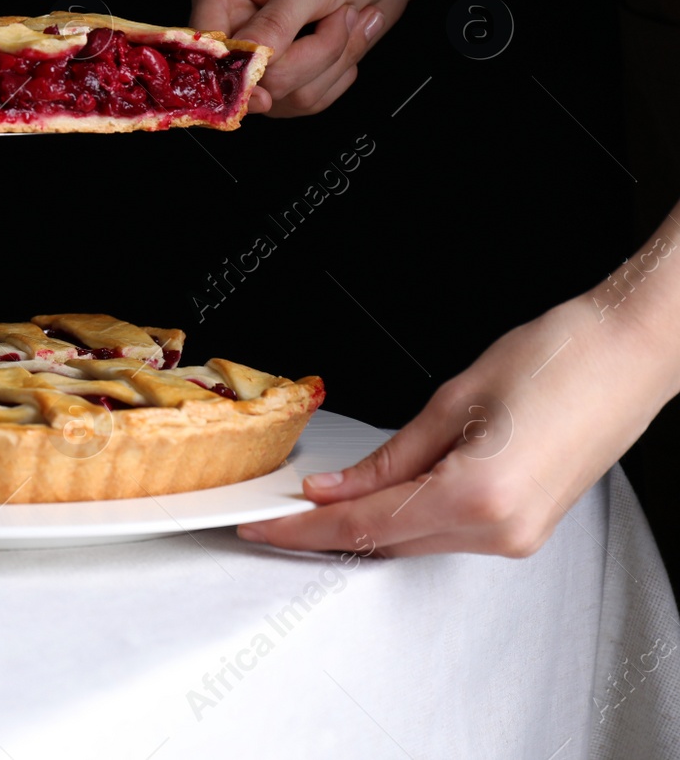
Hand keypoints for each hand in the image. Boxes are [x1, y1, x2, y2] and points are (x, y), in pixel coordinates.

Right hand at [189, 0, 421, 116]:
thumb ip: (273, 26)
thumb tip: (244, 67)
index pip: (207, 51)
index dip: (235, 75)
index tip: (265, 93)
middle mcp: (231, 30)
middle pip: (253, 83)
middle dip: (310, 58)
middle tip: (339, 17)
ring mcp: (256, 61)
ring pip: (285, 97)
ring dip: (331, 63)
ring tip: (346, 20)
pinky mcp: (282, 81)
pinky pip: (306, 103)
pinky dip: (337, 75)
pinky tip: (345, 40)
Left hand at [236, 290, 679, 556]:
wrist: (632, 351)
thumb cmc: (561, 358)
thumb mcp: (453, 400)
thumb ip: (388, 457)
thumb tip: (335, 487)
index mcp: (477, 496)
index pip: (362, 525)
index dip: (302, 527)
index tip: (260, 524)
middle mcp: (500, 530)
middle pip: (385, 541)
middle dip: (323, 528)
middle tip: (271, 511)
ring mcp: (517, 535)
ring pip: (413, 541)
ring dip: (362, 524)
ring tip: (310, 502)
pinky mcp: (526, 526)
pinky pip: (444, 532)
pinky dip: (402, 518)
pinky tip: (374, 499)